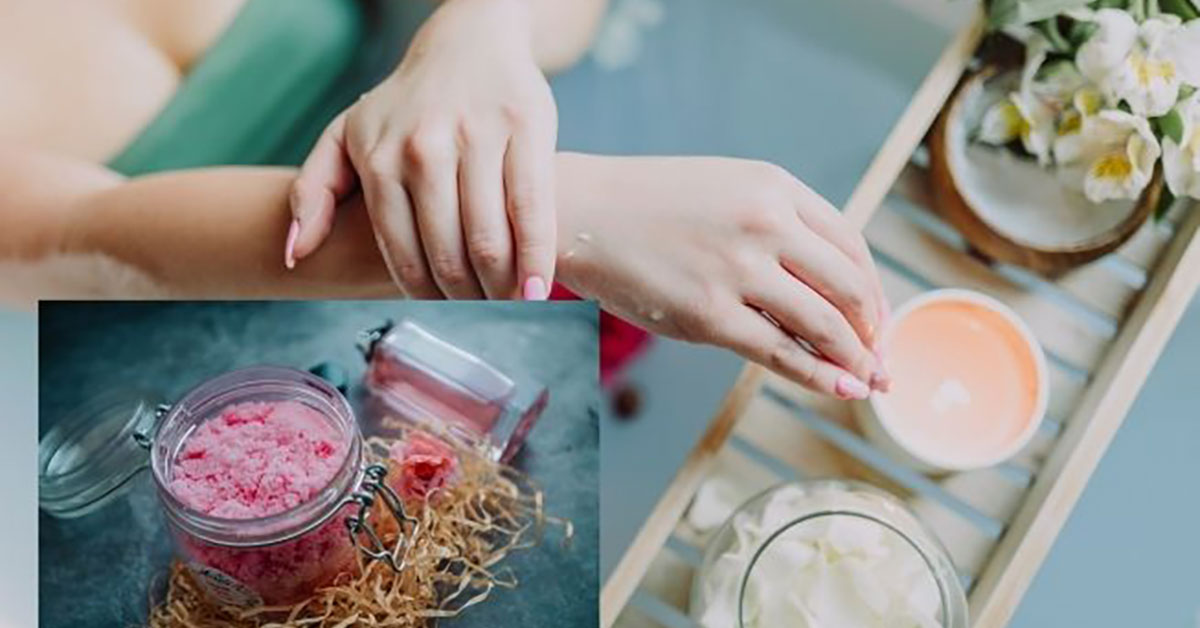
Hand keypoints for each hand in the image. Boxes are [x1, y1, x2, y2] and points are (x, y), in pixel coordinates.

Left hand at [286, 0, 557, 299]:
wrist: (469, 39)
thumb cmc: (406, 102)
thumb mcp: (346, 135)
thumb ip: (314, 192)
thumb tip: (295, 256)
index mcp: (379, 158)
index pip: (402, 254)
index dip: (426, 296)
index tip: (445, 314)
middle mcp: (424, 149)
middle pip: (448, 254)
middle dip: (467, 298)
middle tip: (482, 315)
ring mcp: (477, 137)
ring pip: (489, 239)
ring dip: (501, 288)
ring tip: (509, 305)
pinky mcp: (525, 130)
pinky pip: (532, 210)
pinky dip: (537, 258)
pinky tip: (538, 287)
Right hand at [556, 154, 889, 398]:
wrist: (580, 214)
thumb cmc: (649, 206)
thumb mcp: (725, 190)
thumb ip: (776, 225)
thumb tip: (823, 284)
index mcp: (775, 186)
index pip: (850, 245)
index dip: (874, 289)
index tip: (877, 318)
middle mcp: (766, 223)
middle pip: (849, 287)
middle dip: (874, 329)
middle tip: (881, 356)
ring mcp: (738, 270)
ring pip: (824, 324)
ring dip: (856, 359)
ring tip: (869, 381)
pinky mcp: (709, 315)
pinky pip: (782, 353)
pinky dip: (820, 376)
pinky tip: (841, 388)